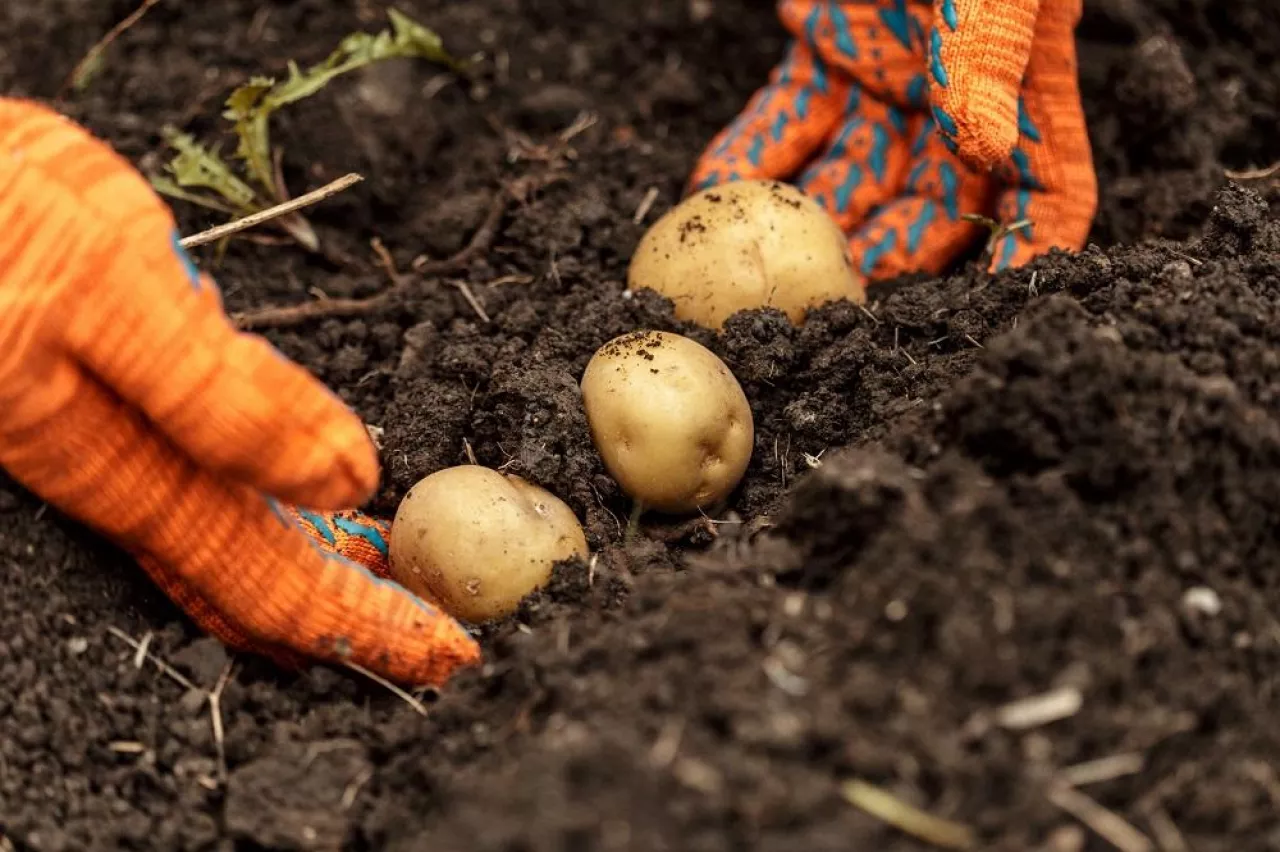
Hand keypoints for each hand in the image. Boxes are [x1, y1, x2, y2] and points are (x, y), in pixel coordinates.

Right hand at [0, 98, 478, 686]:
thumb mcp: (106, 285)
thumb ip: (219, 391)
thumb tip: (344, 474)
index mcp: (122, 465)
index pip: (271, 578)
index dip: (363, 619)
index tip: (447, 648)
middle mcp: (120, 479)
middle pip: (258, 580)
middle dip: (356, 617)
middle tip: (439, 645)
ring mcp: (111, 455)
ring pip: (230, 549)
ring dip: (317, 578)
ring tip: (388, 589)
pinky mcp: (102, 418)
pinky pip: (196, 504)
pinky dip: (264, 531)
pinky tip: (301, 523)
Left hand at [689, 0, 1096, 279]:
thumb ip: (988, 58)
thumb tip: (988, 146)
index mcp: (1021, 87)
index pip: (1046, 194)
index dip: (1026, 254)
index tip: (992, 310)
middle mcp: (956, 100)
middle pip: (934, 207)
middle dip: (891, 263)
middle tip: (842, 311)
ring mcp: (885, 81)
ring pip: (852, 178)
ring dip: (812, 228)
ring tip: (767, 277)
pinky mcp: (822, 55)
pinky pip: (786, 123)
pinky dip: (750, 160)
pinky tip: (712, 196)